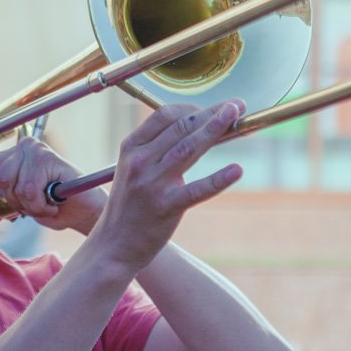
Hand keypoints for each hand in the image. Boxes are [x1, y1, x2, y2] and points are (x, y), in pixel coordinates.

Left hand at [0, 137, 106, 233]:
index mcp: (16, 153)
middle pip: (1, 179)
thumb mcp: (21, 198)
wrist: (84, 213)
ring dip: (33, 206)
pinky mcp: (48, 159)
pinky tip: (55, 202)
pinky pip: (31, 190)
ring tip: (49, 203)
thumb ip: (3, 184)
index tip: (18, 197)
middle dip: (18, 201)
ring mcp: (37, 150)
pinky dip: (42, 206)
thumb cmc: (54, 206)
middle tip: (38, 203)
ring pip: (17, 187)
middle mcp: (26, 146)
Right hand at [89, 100, 243, 270]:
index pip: (164, 116)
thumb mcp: (134, 170)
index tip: (214, 107)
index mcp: (131, 148)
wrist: (113, 245)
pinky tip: (237, 170)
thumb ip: (157, 149)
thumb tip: (197, 129)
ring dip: (215, 129)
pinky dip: (218, 179)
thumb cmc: (130, 205)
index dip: (193, 107)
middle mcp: (139, 161)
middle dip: (211, 113)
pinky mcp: (165, 208)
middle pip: (181, 127)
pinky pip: (196, 190)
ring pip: (188, 148)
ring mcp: (152, 184)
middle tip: (236, 105)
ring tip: (236, 117)